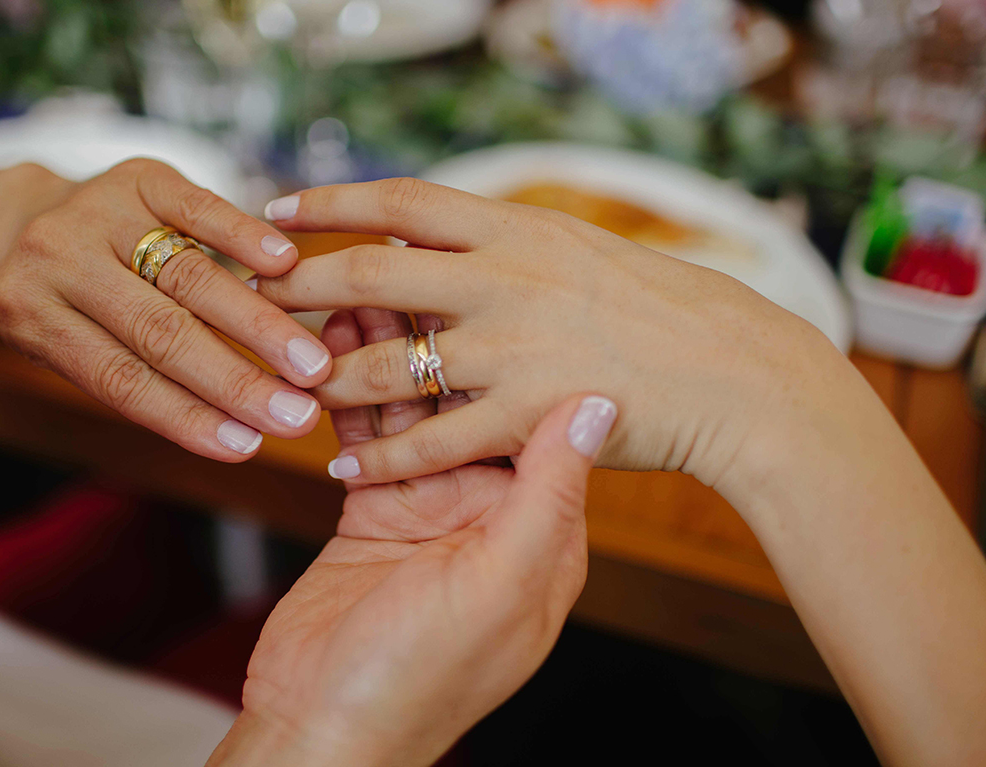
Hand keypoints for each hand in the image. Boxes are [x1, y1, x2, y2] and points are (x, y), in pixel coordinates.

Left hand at [0, 159, 330, 460]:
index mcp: (32, 316)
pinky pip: (200, 209)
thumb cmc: (67, 304)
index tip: (249, 447)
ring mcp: (99, 211)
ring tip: (311, 364)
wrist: (31, 218)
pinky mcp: (139, 176)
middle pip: (160, 332)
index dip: (188, 416)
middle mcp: (57, 259)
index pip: (122, 380)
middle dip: (237, 380)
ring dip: (258, 325)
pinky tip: (286, 265)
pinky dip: (244, 238)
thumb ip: (140, 381)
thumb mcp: (74, 346)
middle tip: (298, 414)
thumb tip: (240, 433)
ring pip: (189, 277)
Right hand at [207, 308, 614, 766]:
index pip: (538, 416)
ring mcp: (430, 504)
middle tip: (411, 265)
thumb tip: (596, 406)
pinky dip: (347, 390)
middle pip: (471, 398)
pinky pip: (366, 434)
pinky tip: (329, 344)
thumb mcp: (499, 586)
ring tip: (357, 286)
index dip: (520, 347)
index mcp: (539, 526)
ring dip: (384, 350)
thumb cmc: (421, 679)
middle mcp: (490, 507)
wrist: (326, 733)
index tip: (499, 280)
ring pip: (413, 405)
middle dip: (438, 333)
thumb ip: (547, 494)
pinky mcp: (375, 509)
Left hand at [253, 178, 856, 488]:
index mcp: (519, 228)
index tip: (276, 208)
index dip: (331, 202)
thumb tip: (433, 233)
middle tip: (251, 296)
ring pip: (390, 362)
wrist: (734, 370)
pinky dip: (382, 453)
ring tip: (285, 387)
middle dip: (301, 284)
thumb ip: (504, 247)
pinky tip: (342, 462)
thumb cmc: (660, 309)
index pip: (401, 201)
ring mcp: (515, 348)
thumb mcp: (579, 251)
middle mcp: (507, 278)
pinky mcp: (529, 416)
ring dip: (327, 374)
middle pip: (374, 273)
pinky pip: (433, 440)